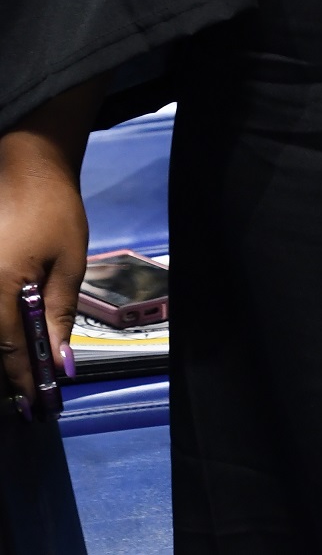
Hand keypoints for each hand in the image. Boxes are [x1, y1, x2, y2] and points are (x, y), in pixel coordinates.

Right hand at [0, 126, 89, 407]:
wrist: (27, 161)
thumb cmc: (54, 207)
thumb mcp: (68, 259)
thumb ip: (58, 311)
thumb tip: (57, 360)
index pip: (9, 350)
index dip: (22, 381)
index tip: (36, 406)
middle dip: (6, 372)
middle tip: (25, 395)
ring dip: (1, 349)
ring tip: (18, 373)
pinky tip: (7, 337)